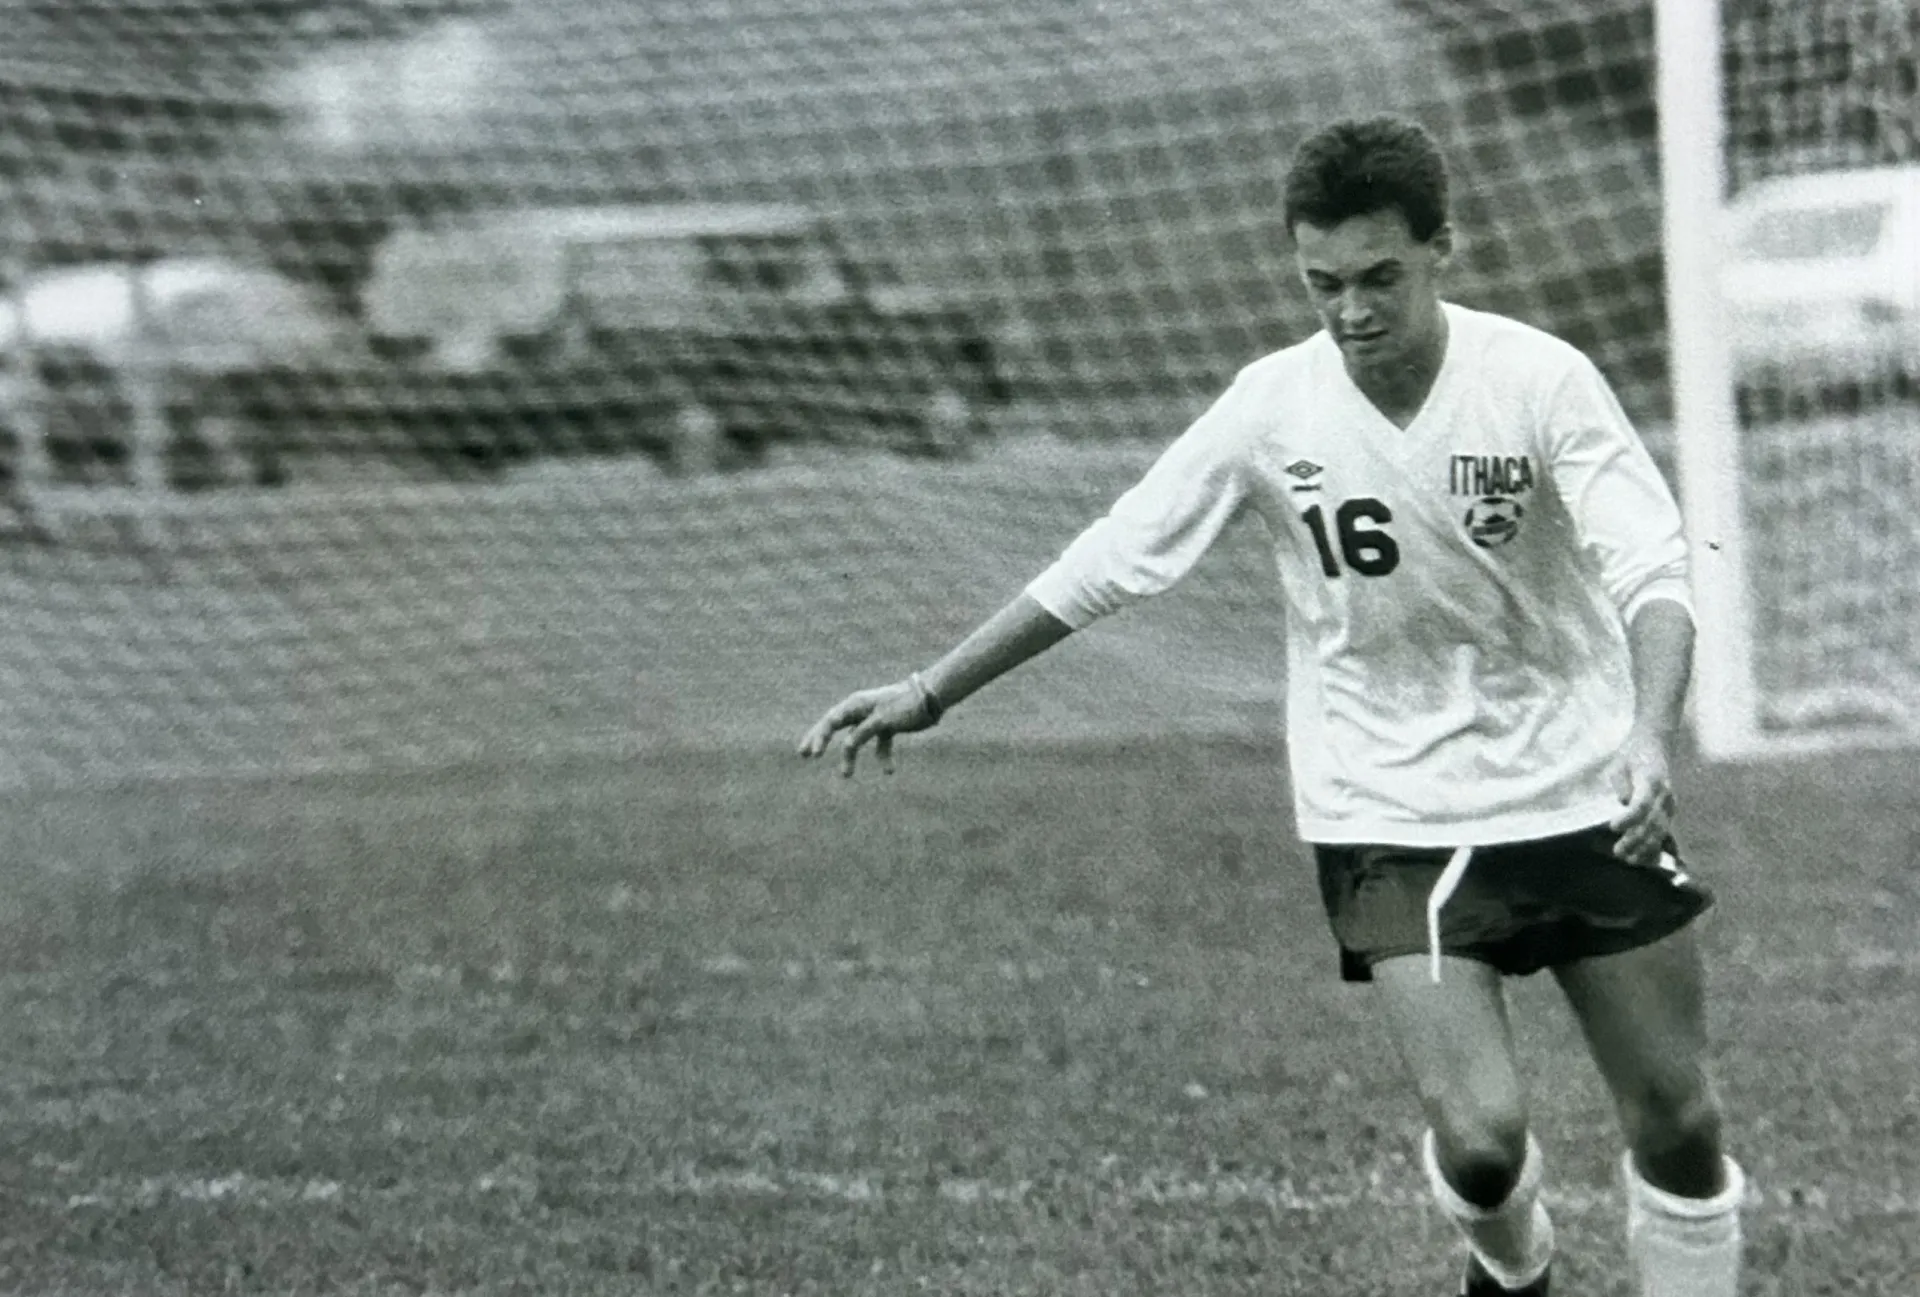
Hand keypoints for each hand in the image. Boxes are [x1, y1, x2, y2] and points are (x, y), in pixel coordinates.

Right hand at [796, 677, 940, 777]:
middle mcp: (862, 709)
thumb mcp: (883, 720)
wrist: (932, 698)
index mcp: (857, 704)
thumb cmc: (905, 705)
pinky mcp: (888, 725)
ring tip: (845, 776)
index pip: (831, 721)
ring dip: (850, 757)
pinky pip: (879, 743)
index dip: (819, 737)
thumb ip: (863, 732)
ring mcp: (874, 717)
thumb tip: (846, 746)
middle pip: (835, 726)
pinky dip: (881, 756)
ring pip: (855, 738)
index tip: (813, 755)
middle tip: (804, 755)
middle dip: (820, 740)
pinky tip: (889, 771)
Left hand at [1608, 727, 1675, 864]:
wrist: (1656, 743)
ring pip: (1661, 831)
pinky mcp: (1668, 811)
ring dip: (1646, 847)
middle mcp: (1664, 795)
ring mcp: (1669, 804)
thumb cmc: (1632, 754)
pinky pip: (1666, 832)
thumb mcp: (1619, 762)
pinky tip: (1649, 860)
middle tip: (1618, 852)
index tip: (1613, 827)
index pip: (1641, 804)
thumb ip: (1621, 781)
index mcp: (1651, 781)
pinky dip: (1658, 846)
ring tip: (1630, 859)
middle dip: (1636, 840)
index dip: (1629, 818)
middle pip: (1652, 823)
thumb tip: (1623, 800)